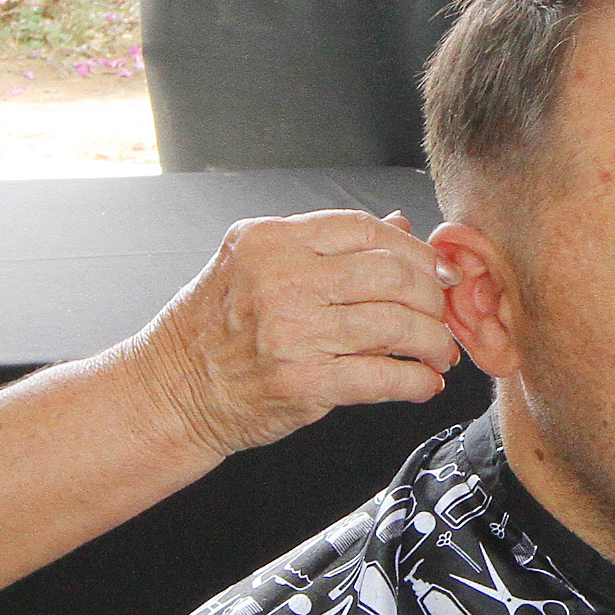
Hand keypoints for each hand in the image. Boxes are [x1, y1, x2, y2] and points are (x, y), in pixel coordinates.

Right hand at [140, 210, 460, 460]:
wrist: (173, 389)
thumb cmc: (216, 328)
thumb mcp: (258, 266)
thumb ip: (329, 247)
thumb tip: (401, 225)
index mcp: (270, 241)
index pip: (363, 229)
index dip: (412, 248)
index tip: (435, 270)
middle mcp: (280, 279)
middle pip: (389, 273)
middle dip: (431, 296)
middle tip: (442, 314)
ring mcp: (290, 331)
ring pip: (393, 324)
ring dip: (432, 341)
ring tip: (439, 353)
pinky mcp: (300, 382)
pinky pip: (380, 377)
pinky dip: (415, 382)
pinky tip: (424, 383)